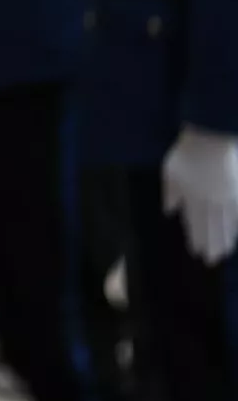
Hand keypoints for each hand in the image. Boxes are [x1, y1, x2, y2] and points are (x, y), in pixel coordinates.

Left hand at [163, 127, 237, 265]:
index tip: (196, 252)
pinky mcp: (237, 191)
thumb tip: (169, 212)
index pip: (194, 223)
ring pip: (226, 223)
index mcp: (192, 197)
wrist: (210, 139)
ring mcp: (226, 197)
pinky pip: (237, 213)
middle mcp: (210, 201)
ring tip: (223, 253)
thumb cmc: (186, 154)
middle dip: (210, 245)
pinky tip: (235, 233)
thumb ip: (171, 193)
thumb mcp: (170, 173)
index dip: (195, 238)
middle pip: (211, 228)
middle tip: (211, 261)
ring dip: (225, 240)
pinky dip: (236, 225)